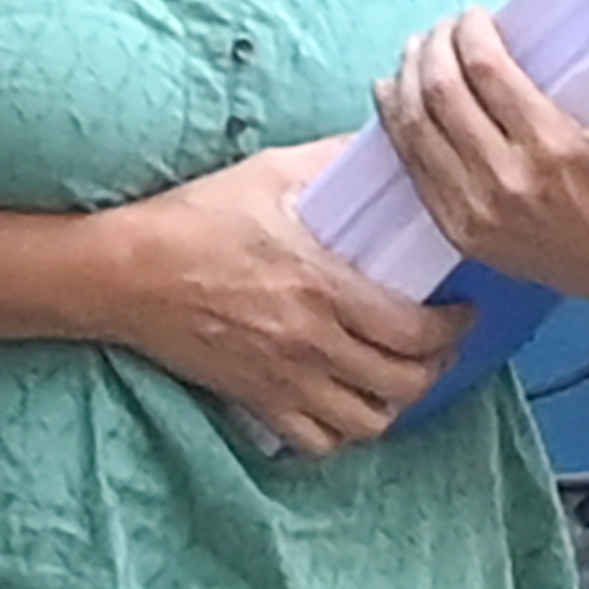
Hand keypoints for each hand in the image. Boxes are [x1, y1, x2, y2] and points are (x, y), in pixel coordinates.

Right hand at [115, 140, 473, 457]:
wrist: (126, 270)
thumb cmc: (194, 217)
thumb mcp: (269, 174)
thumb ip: (330, 162)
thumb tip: (381, 146)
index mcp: (325, 287)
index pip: (417, 332)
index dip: (454, 329)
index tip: (462, 312)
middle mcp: (312, 342)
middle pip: (403, 383)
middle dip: (435, 367)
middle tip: (438, 345)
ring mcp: (283, 378)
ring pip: (367, 422)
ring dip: (392, 403)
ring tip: (395, 377)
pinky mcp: (254, 399)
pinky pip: (316, 442)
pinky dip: (340, 431)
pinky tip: (342, 402)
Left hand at [373, 10, 588, 307]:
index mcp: (555, 148)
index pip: (489, 74)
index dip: (471, 36)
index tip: (475, 15)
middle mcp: (508, 179)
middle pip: (442, 94)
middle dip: (433, 49)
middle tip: (442, 28)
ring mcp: (477, 208)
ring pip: (416, 129)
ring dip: (405, 80)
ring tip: (416, 51)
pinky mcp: (459, 229)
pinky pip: (411, 169)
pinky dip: (395, 126)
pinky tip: (393, 96)